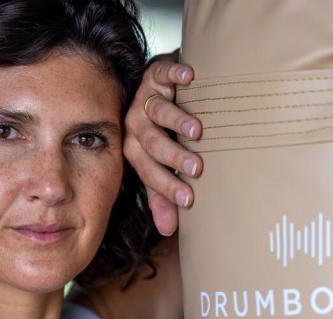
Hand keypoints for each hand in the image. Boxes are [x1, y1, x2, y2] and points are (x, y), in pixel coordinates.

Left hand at [124, 54, 202, 236]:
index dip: (166, 186)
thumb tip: (168, 231)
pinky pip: (164, 72)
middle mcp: (137, 124)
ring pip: (157, 110)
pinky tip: (191, 78)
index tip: (188, 199)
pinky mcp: (157, 73)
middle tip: (195, 167)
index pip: (148, 171)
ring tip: (197, 130)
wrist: (158, 90)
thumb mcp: (159, 164)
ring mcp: (146, 97)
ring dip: (176, 120)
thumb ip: (162, 194)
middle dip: (172, 157)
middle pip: (151, 143)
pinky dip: (176, 73)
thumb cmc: (162, 134)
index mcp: (136, 149)